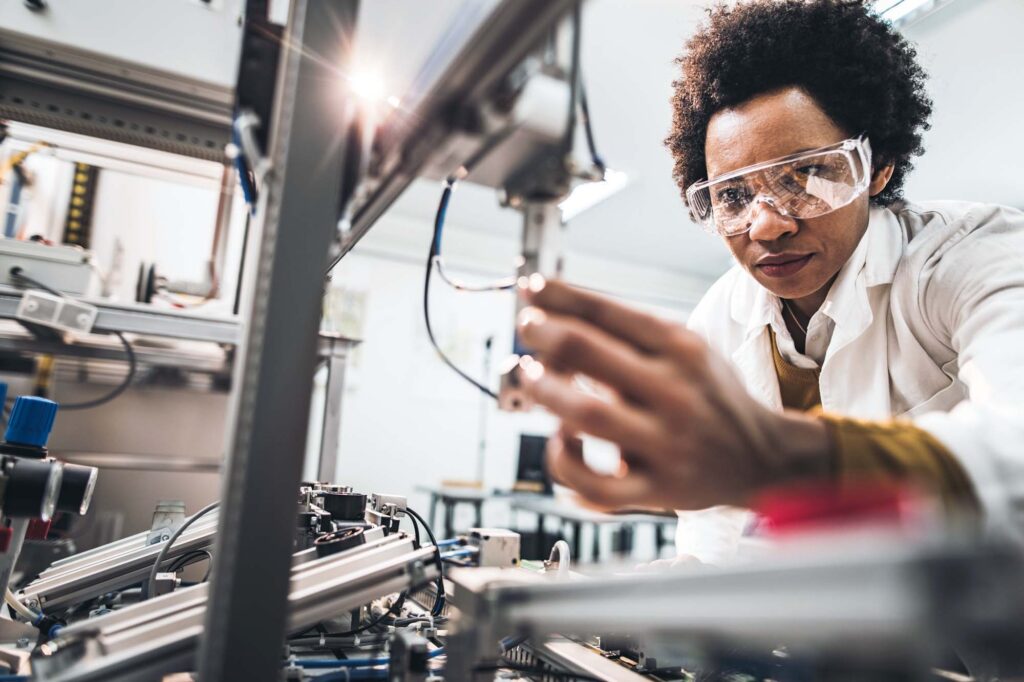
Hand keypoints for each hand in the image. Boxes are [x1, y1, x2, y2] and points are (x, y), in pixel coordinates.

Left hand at [517, 279, 830, 510]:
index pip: (607, 310)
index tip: (530, 288)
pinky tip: (561, 441)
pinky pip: (597, 486)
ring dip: (546, 391)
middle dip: (544, 333)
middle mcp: (675, 391)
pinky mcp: (658, 490)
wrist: (762, 458)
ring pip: (587, 414)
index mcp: (681, 348)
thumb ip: (631, 334)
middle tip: (526, 327)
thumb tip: (557, 311)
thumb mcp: (687, 348)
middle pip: (588, 352)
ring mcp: (666, 443)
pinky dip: (566, 463)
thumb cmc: (709, 396)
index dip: (559, 296)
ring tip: (530, 375)